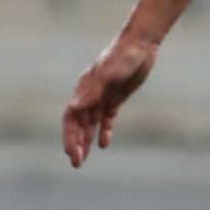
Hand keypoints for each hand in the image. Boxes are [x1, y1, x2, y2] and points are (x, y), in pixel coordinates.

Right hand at [62, 32, 157, 166]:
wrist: (140, 46)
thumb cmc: (124, 56)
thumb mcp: (110, 73)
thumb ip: (93, 90)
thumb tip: (74, 107)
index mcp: (84, 88)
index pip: (71, 117)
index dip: (69, 135)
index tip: (71, 152)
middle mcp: (89, 94)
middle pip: (78, 123)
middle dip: (75, 143)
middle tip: (76, 164)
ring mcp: (102, 96)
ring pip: (90, 124)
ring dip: (86, 140)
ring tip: (84, 159)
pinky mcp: (115, 98)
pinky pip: (106, 119)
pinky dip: (104, 131)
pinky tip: (104, 144)